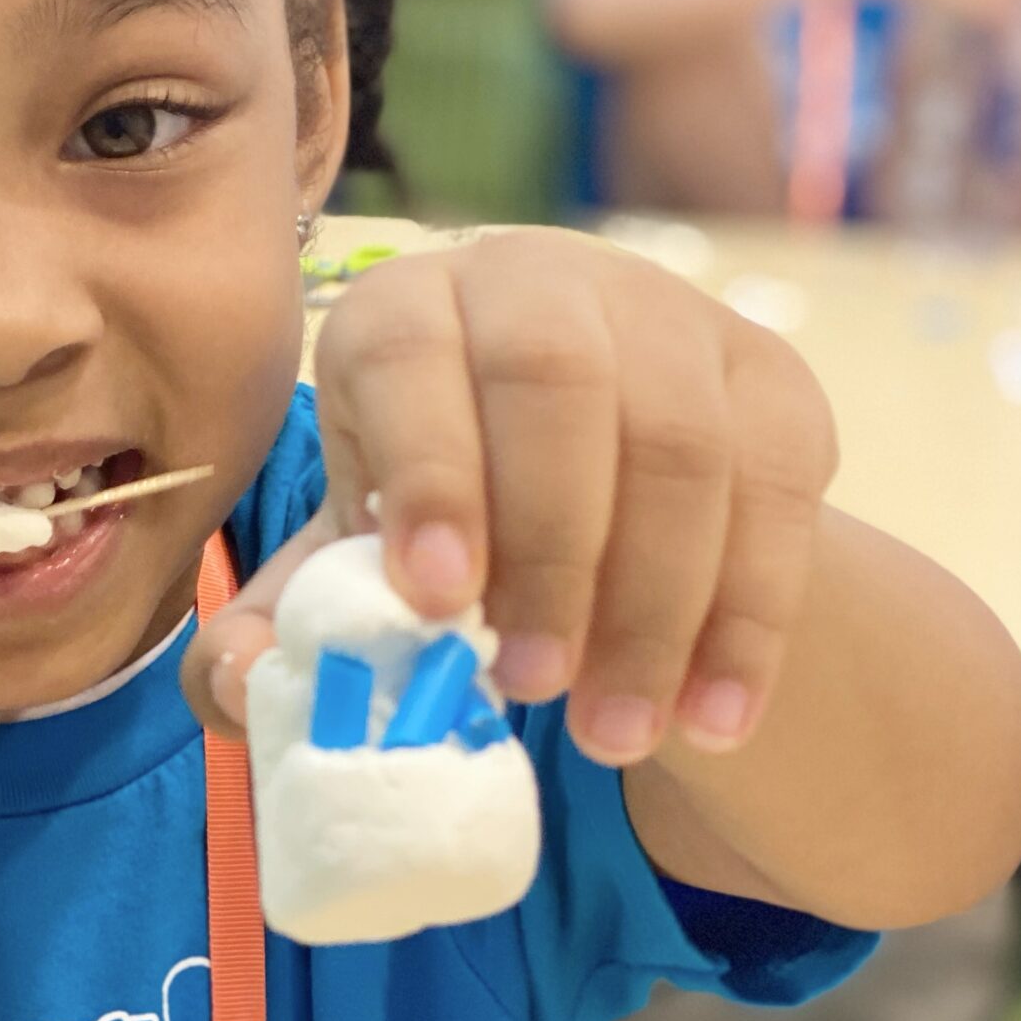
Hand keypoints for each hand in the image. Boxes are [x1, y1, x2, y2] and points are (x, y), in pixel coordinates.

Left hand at [185, 229, 838, 768]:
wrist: (588, 493)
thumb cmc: (431, 530)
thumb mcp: (345, 576)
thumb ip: (275, 631)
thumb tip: (241, 678)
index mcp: (405, 314)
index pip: (414, 359)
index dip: (429, 472)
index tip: (434, 601)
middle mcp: (538, 284)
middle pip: (559, 384)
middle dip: (551, 547)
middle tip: (530, 687)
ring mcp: (670, 320)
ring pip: (682, 444)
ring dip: (656, 605)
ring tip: (614, 736)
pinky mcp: (771, 382)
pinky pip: (779, 491)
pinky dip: (750, 618)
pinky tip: (713, 720)